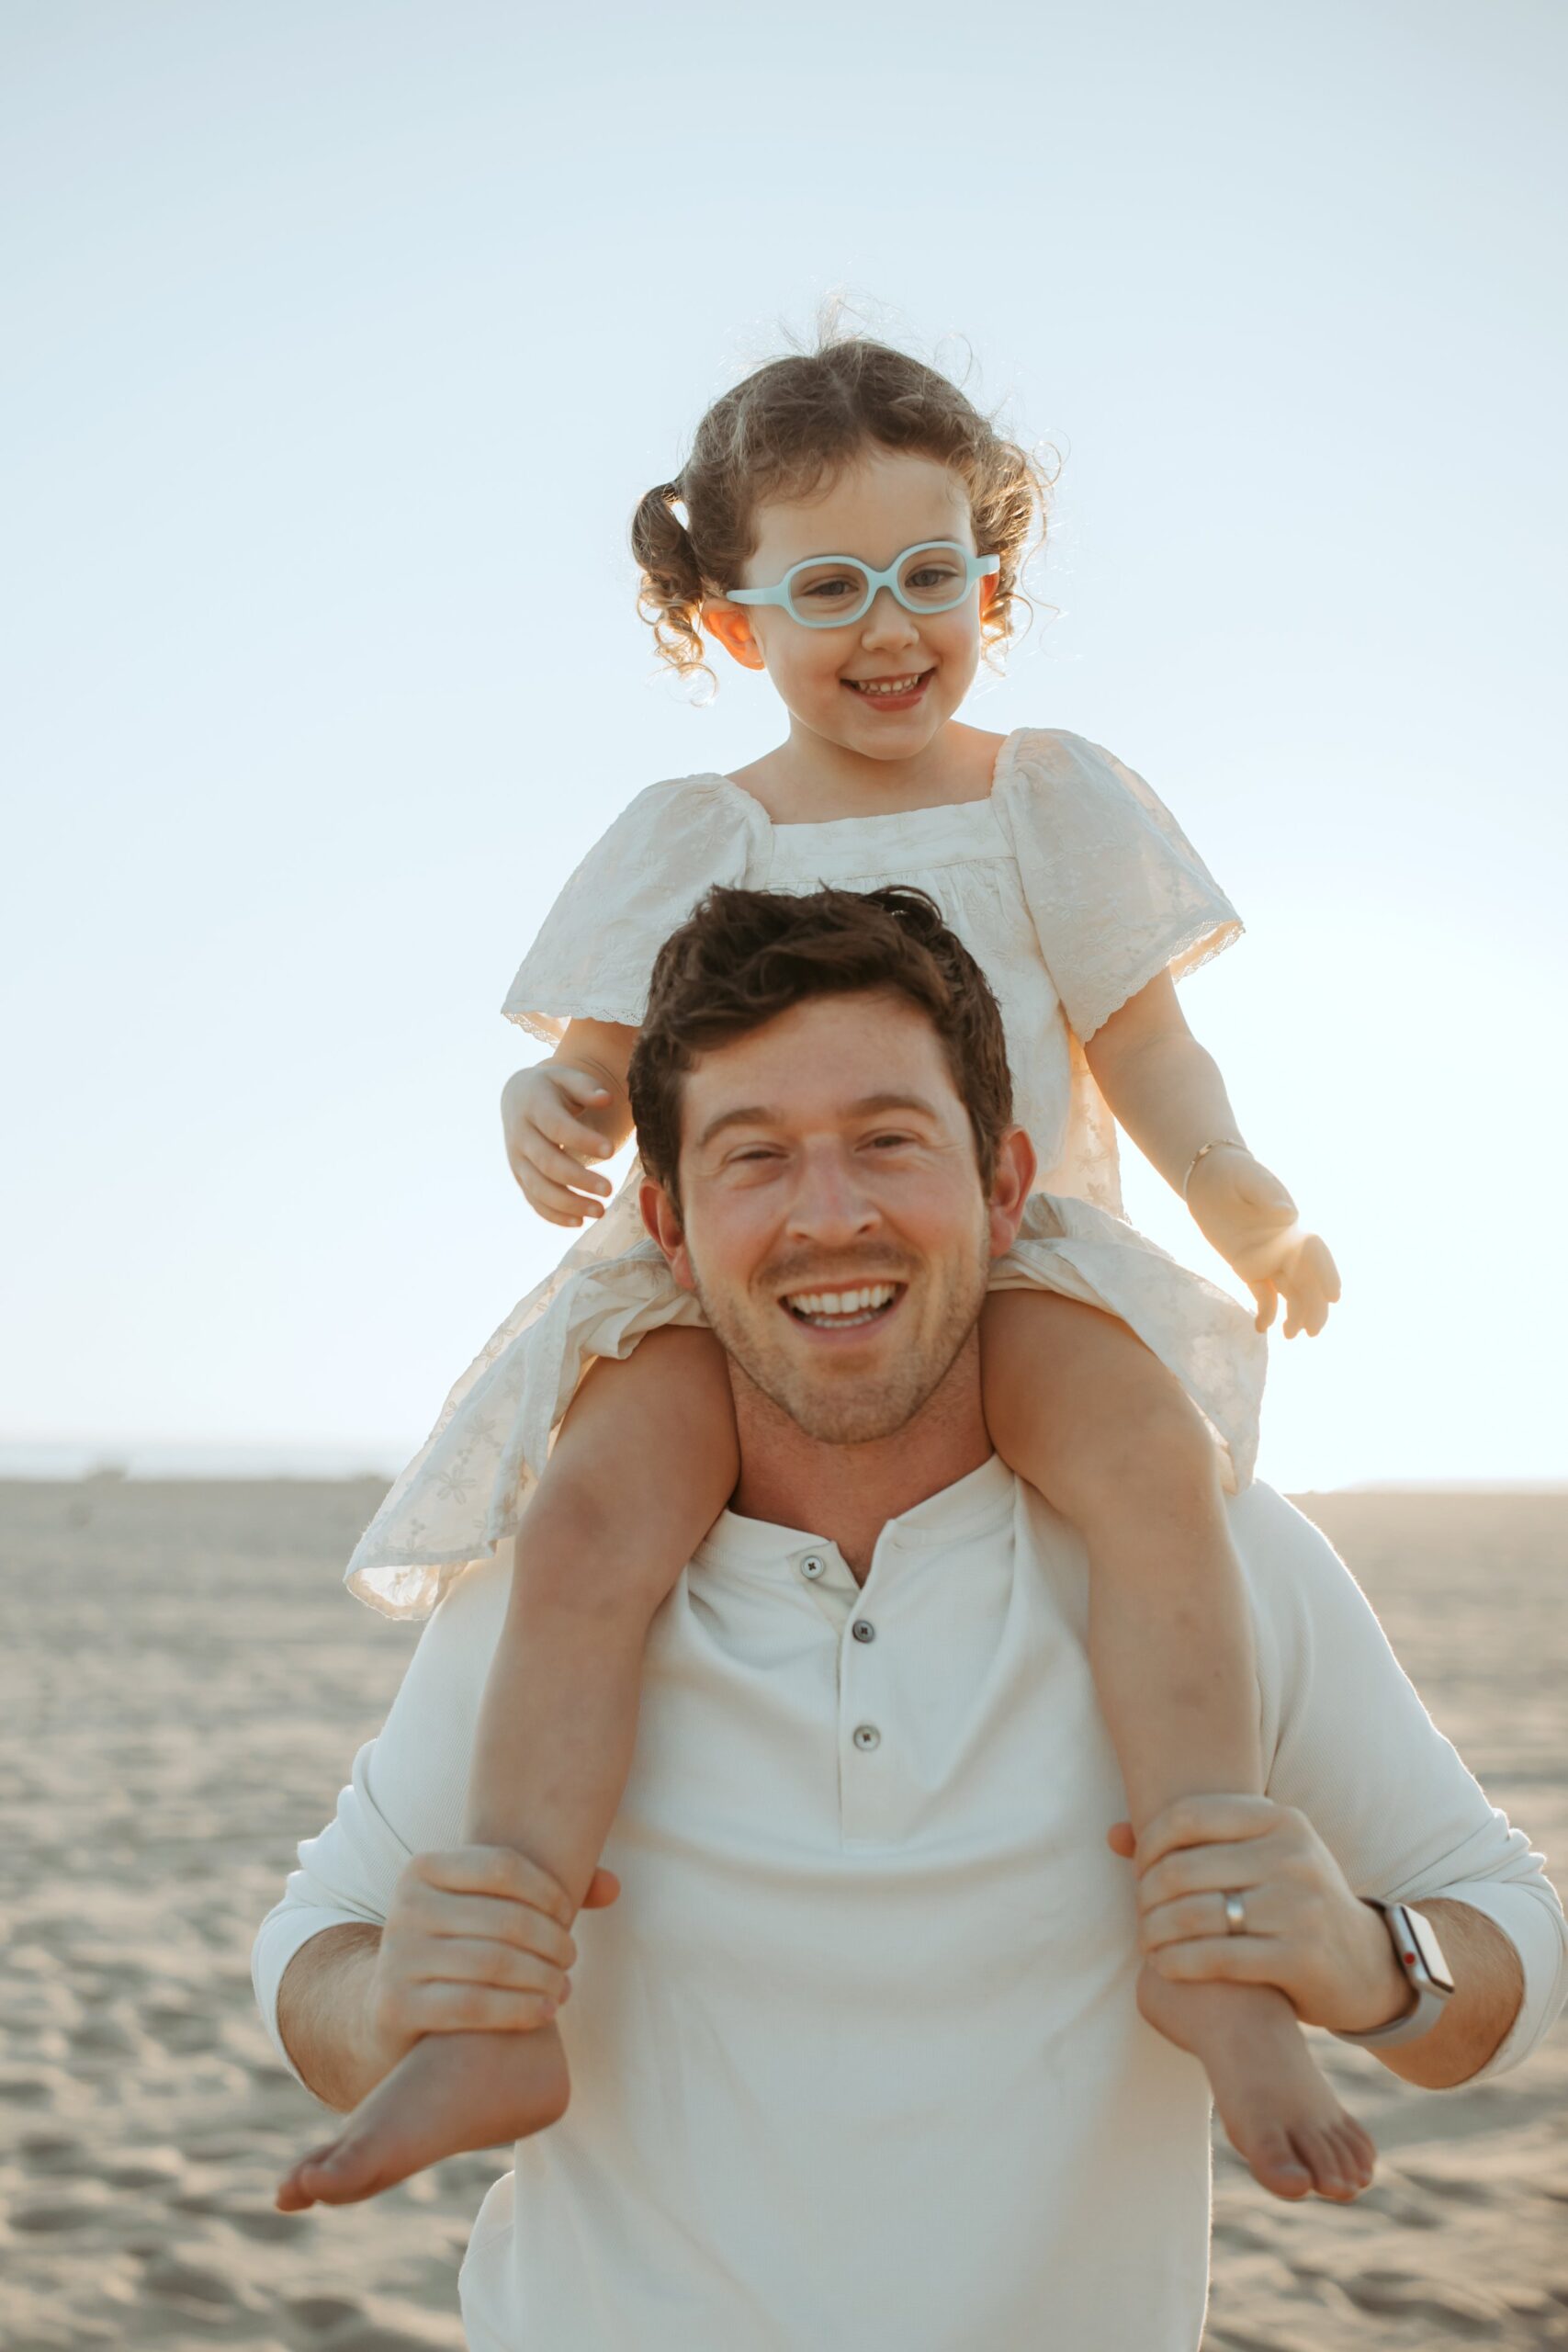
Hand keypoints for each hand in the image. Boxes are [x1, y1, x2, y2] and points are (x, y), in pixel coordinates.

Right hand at [364, 1846, 620, 2074]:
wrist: (393, 2008)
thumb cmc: (459, 1946)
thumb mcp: (486, 1909)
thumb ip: (548, 1893)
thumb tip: (613, 1887)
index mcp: (423, 1867)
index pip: (503, 1866)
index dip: (547, 1891)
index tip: (567, 1917)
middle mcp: (404, 1906)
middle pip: (504, 1918)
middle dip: (551, 1942)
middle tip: (570, 1959)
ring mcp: (396, 1956)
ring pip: (493, 1963)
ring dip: (543, 1977)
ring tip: (563, 1987)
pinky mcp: (395, 2005)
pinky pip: (473, 2005)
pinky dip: (519, 2009)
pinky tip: (545, 2012)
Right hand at [502, 1063, 616, 1226]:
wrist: (519, 1098)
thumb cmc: (553, 1088)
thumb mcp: (567, 1077)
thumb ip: (587, 1087)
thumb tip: (606, 1099)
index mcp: (532, 1105)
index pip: (556, 1126)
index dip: (582, 1140)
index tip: (612, 1151)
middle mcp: (520, 1135)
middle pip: (547, 1162)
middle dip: (578, 1179)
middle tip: (610, 1190)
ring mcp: (517, 1159)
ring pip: (539, 1187)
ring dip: (569, 1203)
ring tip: (600, 1212)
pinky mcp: (520, 1177)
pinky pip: (534, 1200)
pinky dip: (554, 1214)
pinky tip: (579, 1222)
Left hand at [1107, 1796, 1410, 2034]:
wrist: (1365, 1964)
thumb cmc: (1292, 1901)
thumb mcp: (1259, 1858)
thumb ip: (1191, 1844)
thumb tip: (1113, 1834)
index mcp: (1280, 1819)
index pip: (1188, 1816)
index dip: (1150, 1844)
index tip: (1141, 1871)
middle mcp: (1292, 1855)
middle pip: (1184, 1868)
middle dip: (1147, 1894)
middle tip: (1139, 1912)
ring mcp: (1300, 1906)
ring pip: (1195, 1914)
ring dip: (1156, 1931)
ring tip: (1145, 1941)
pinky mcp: (1300, 1956)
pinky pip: (1217, 1957)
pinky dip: (1179, 1962)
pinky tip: (1163, 1966)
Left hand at [1185, 1148, 1340, 1336]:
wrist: (1208, 1177)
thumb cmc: (1234, 1172)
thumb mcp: (1249, 1179)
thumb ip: (1268, 1194)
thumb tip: (1288, 1213)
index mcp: (1292, 1227)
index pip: (1316, 1254)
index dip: (1328, 1274)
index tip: (1334, 1296)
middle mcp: (1286, 1247)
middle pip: (1308, 1282)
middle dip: (1314, 1307)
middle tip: (1312, 1331)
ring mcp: (1269, 1260)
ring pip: (1290, 1293)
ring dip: (1295, 1315)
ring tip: (1290, 1336)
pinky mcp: (1248, 1268)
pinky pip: (1263, 1294)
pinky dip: (1265, 1312)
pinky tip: (1262, 1328)